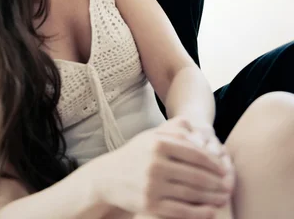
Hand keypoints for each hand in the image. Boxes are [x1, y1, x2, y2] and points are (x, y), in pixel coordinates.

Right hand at [96, 117, 233, 217]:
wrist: (108, 178)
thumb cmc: (136, 154)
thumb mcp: (151, 135)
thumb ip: (174, 128)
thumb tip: (197, 130)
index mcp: (158, 144)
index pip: (194, 153)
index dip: (214, 162)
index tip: (226, 168)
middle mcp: (155, 164)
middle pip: (195, 175)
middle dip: (216, 182)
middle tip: (230, 185)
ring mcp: (152, 186)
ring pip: (190, 193)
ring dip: (212, 197)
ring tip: (223, 197)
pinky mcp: (150, 206)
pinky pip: (181, 211)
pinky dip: (199, 212)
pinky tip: (211, 211)